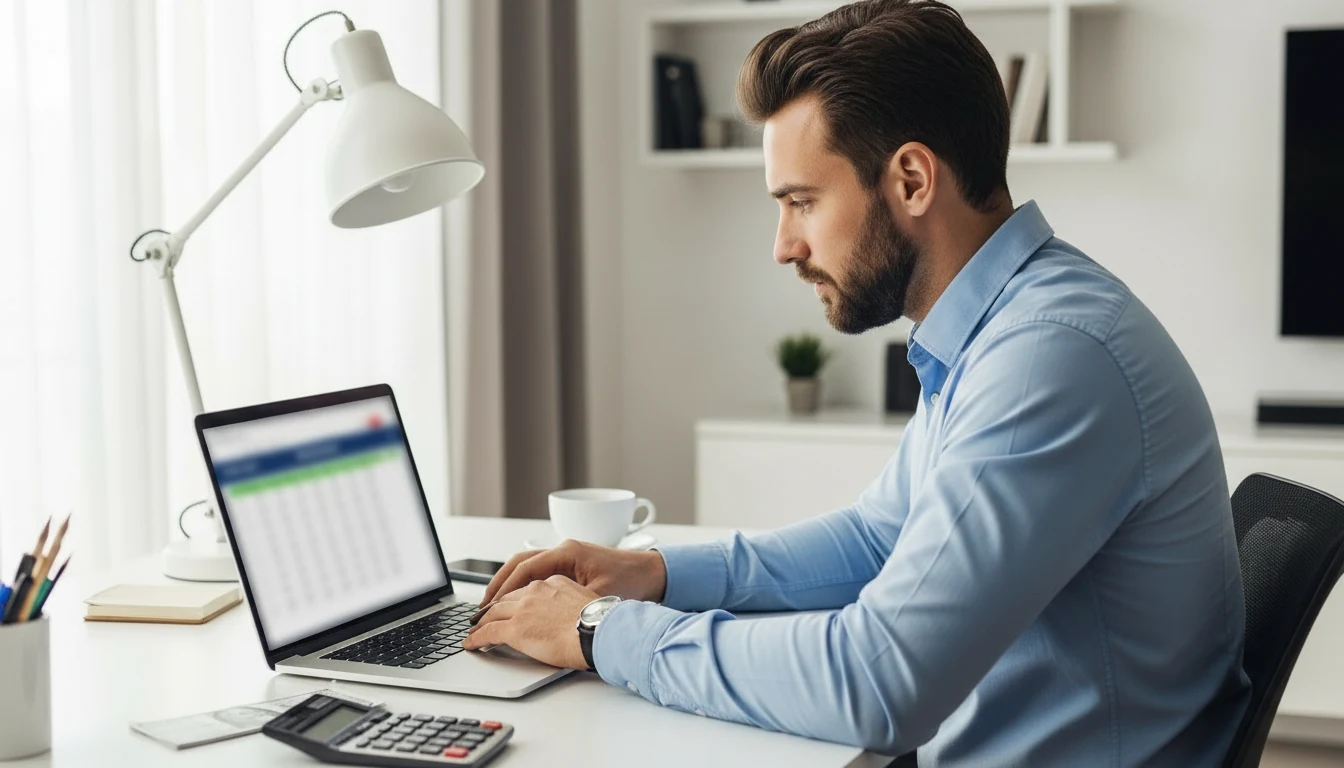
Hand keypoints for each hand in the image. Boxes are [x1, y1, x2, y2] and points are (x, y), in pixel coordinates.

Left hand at [463, 575, 597, 668]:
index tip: (510, 606)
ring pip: (492, 613)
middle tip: (484, 617)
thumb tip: (572, 615)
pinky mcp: (515, 628)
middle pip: (506, 599)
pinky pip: (487, 632)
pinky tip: (471, 644)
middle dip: (493, 608)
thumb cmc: (601, 623)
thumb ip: (572, 603)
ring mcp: (523, 609)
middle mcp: (536, 591)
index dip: (515, 599)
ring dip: (481, 622)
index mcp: (554, 582)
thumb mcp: (587, 602)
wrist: (598, 631)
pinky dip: (476, 638)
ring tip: (474, 630)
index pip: (526, 590)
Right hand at [479, 539, 665, 605]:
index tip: (488, 607)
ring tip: (493, 606)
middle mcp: (564, 550)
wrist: (656, 574)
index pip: (524, 568)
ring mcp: (567, 557)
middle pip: (519, 563)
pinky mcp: (572, 566)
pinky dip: (524, 585)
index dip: (503, 589)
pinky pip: (539, 572)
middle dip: (498, 585)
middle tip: (481, 608)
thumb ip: (569, 605)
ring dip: (509, 584)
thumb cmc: (633, 583)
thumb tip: (543, 618)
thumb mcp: (599, 598)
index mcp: (568, 553)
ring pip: (527, 566)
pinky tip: (517, 602)